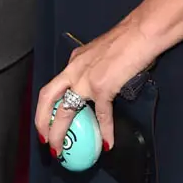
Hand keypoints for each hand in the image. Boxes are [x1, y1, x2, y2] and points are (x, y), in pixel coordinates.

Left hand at [35, 16, 152, 155]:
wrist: (140, 32)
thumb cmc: (127, 40)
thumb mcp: (101, 54)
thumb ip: (96, 70)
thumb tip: (101, 87)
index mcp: (75, 60)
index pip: (55, 84)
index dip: (47, 104)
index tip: (48, 120)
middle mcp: (74, 69)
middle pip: (47, 96)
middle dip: (41, 120)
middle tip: (45, 140)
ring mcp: (86, 79)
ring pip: (64, 110)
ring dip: (59, 133)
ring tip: (59, 150)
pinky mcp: (102, 87)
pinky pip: (101, 116)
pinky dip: (105, 131)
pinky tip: (107, 144)